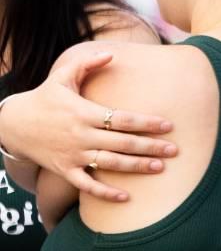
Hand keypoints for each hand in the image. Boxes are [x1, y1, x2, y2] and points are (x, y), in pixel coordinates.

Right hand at [0, 44, 175, 200]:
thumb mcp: (61, 77)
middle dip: (150, 147)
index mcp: (84, 113)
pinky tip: (125, 197)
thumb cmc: (43, 98)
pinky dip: (104, 193)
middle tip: (174, 150)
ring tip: (160, 168)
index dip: (147, 123)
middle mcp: (81, 136)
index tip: (168, 126)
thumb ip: (86, 63)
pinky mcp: (64, 170)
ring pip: (109, 164)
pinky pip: (86, 185)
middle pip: (122, 143)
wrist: (12, 124)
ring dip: (136, 167)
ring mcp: (72, 155)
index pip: (122, 119)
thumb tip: (111, 53)